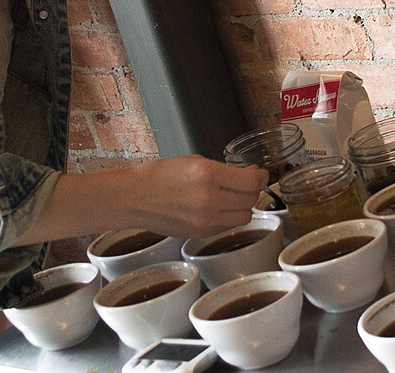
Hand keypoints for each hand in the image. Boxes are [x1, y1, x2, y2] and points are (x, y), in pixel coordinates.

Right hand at [124, 155, 268, 239]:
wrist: (133, 198)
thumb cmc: (158, 175)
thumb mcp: (194, 161)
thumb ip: (222, 170)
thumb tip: (246, 176)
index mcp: (208, 175)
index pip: (252, 181)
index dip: (261, 177)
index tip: (260, 173)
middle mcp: (209, 199)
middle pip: (251, 200)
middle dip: (252, 190)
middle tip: (246, 182)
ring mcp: (205, 220)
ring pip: (244, 216)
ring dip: (243, 206)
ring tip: (232, 196)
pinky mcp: (201, 233)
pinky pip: (228, 225)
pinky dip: (229, 217)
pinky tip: (218, 207)